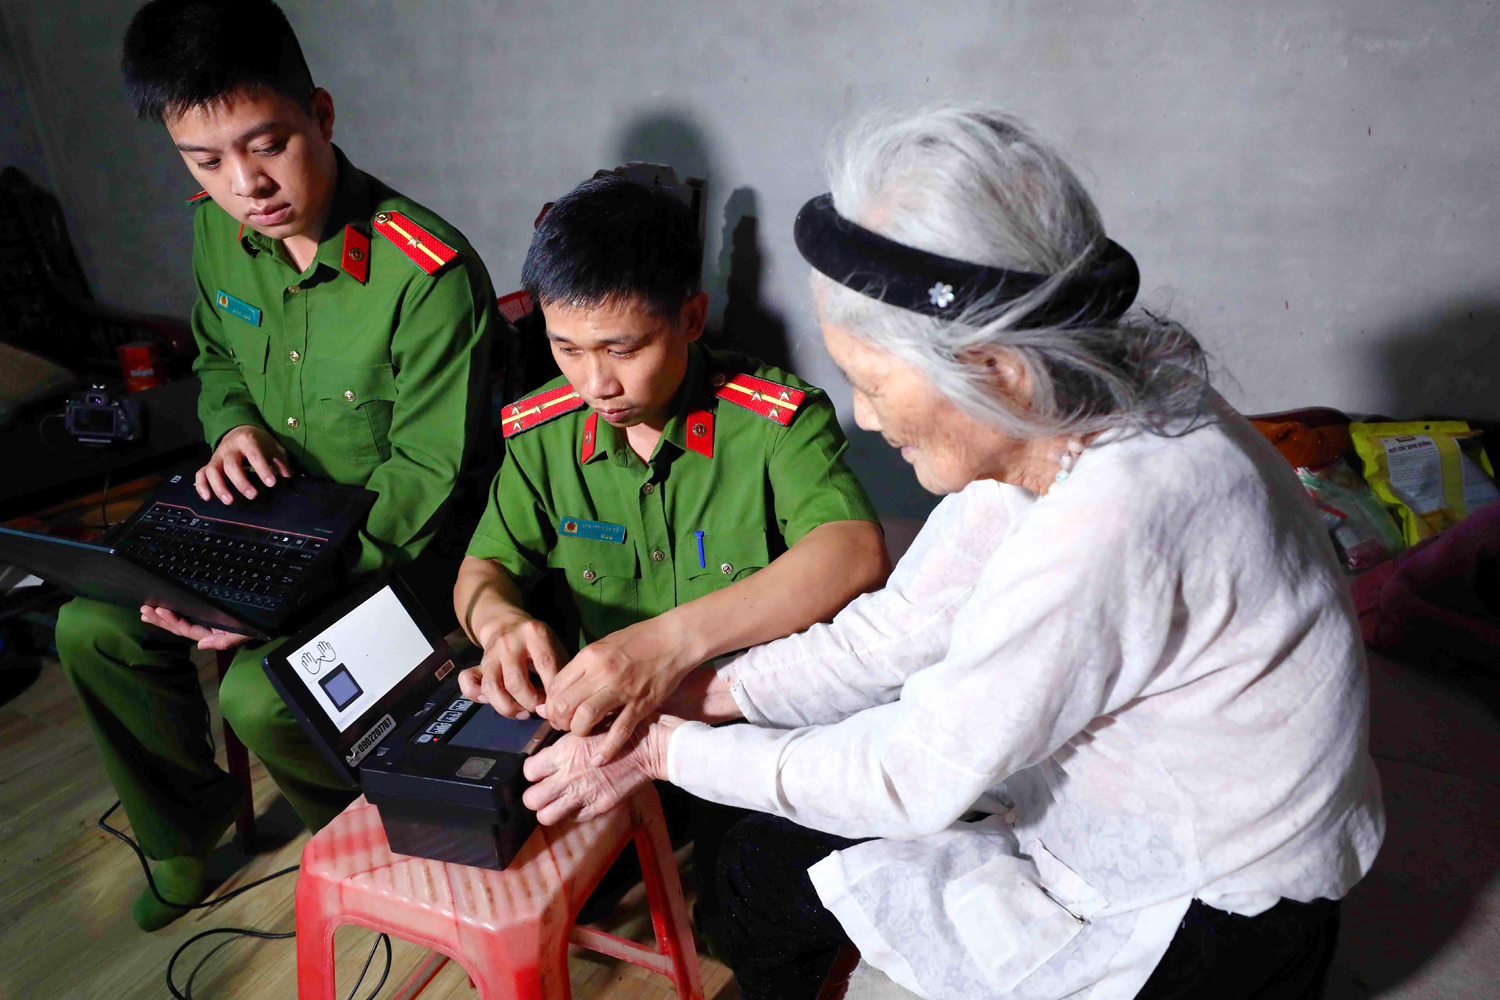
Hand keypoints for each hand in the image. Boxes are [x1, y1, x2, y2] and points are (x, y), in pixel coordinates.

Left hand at [140, 604, 252, 650]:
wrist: (267, 621)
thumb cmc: (256, 627)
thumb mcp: (242, 635)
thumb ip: (223, 641)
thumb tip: (200, 644)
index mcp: (211, 633)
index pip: (187, 629)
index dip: (172, 620)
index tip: (159, 610)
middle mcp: (206, 628)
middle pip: (178, 626)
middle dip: (160, 619)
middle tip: (144, 610)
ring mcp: (206, 622)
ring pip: (179, 622)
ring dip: (161, 617)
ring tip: (146, 611)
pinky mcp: (207, 613)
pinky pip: (186, 617)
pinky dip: (173, 615)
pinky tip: (160, 612)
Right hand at [195, 424, 291, 503]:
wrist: (240, 429)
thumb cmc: (260, 442)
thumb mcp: (274, 449)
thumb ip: (281, 465)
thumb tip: (288, 483)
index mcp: (248, 441)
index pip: (254, 455)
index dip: (262, 469)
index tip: (271, 483)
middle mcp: (229, 448)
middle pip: (231, 465)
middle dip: (241, 481)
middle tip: (253, 495)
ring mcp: (217, 456)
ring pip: (212, 470)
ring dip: (219, 487)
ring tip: (229, 501)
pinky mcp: (210, 463)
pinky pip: (201, 474)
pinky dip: (201, 486)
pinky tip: (207, 498)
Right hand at [457, 613, 566, 718]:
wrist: (506, 623)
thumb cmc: (536, 641)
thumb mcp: (554, 644)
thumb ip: (561, 667)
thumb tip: (562, 699)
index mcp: (534, 634)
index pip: (545, 664)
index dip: (552, 689)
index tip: (558, 702)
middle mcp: (509, 643)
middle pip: (516, 682)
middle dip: (531, 702)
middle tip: (540, 707)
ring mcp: (491, 654)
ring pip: (492, 687)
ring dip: (508, 707)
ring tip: (523, 712)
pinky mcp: (478, 664)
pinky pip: (468, 683)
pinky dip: (477, 696)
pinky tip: (493, 701)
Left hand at [522, 715, 682, 824]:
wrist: (652, 747)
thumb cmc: (622, 730)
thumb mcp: (589, 723)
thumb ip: (564, 732)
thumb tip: (542, 721)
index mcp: (563, 753)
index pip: (528, 771)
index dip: (532, 770)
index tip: (540, 768)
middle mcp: (568, 777)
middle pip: (531, 799)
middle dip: (535, 794)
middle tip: (544, 787)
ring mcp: (583, 795)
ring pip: (546, 816)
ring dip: (549, 809)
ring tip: (557, 799)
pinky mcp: (598, 807)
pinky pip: (573, 818)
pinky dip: (572, 812)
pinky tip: (579, 799)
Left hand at [538, 618, 696, 764]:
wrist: (675, 639)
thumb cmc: (638, 640)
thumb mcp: (604, 646)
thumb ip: (578, 670)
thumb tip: (550, 696)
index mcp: (590, 656)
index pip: (555, 687)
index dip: (550, 704)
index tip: (555, 712)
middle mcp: (602, 673)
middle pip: (564, 704)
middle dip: (559, 721)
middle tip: (564, 726)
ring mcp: (622, 689)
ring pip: (585, 718)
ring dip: (578, 732)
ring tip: (581, 733)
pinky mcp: (641, 704)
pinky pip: (619, 730)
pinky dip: (607, 748)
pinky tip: (598, 760)